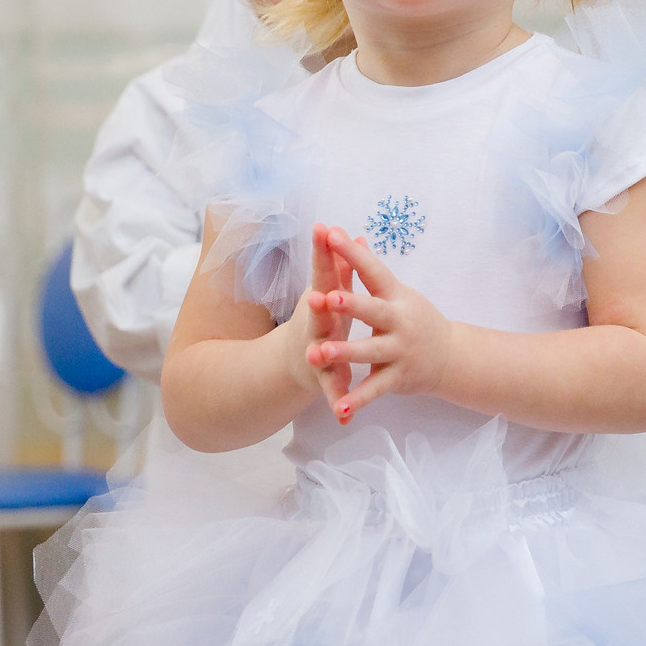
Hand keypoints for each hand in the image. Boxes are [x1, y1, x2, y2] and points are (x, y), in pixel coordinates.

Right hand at [290, 223, 355, 410]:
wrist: (296, 361)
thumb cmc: (320, 320)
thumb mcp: (329, 292)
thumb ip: (341, 266)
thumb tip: (348, 233)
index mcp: (321, 300)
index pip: (323, 271)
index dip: (322, 250)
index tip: (323, 228)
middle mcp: (315, 324)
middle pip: (316, 311)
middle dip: (319, 304)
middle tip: (319, 296)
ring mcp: (316, 351)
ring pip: (319, 352)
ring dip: (320, 353)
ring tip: (316, 355)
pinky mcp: (323, 378)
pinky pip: (332, 391)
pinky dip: (338, 403)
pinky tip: (344, 416)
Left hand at [305, 226, 453, 423]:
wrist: (450, 356)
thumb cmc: (415, 318)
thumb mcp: (397, 291)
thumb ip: (370, 268)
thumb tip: (352, 236)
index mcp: (395, 296)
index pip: (373, 270)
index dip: (352, 253)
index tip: (331, 233)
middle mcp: (399, 321)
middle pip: (373, 311)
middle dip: (350, 305)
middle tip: (325, 297)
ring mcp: (399, 350)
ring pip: (368, 352)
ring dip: (344, 353)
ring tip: (317, 352)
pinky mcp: (397, 377)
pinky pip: (374, 389)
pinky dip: (357, 400)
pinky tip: (339, 408)